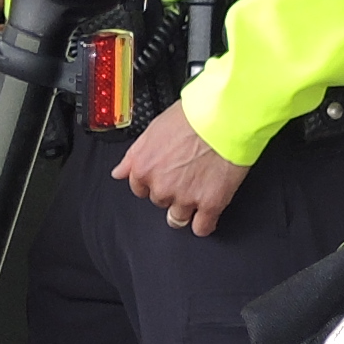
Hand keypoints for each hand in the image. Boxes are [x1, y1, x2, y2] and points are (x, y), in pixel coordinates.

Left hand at [117, 102, 247, 237]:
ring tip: (196, 194)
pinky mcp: (210, 204)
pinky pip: (202, 227)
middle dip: (170, 192)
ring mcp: (185, 198)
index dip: (153, 182)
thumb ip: (134, 155)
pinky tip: (207, 214)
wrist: (225, 118)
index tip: (164, 176)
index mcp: (144, 167)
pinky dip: (204, 224)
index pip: (139, 189)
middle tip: (185, 176)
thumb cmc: (193, 117)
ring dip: (184, 211)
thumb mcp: (154, 129)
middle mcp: (161, 186)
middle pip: (160, 201)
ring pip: (177, 218)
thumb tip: (119, 172)